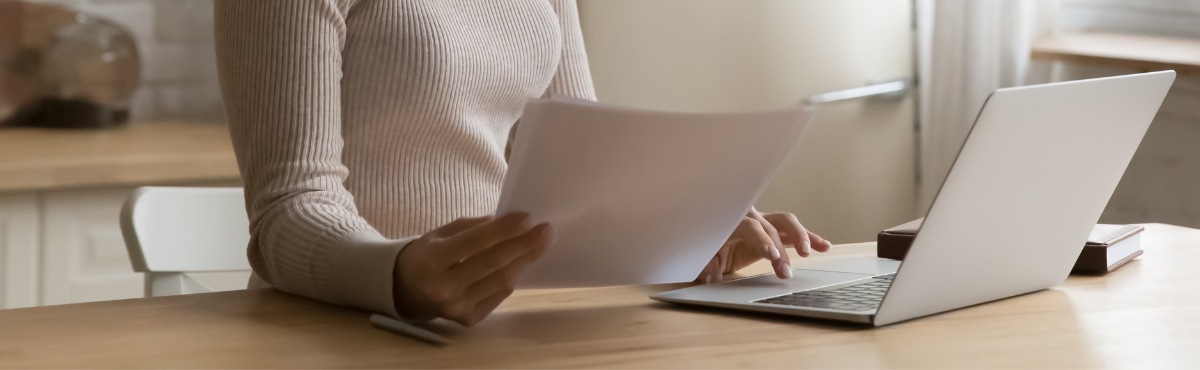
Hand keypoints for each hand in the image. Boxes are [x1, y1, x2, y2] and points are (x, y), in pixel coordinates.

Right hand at [392, 213, 552, 325]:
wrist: (405, 291)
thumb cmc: (426, 256)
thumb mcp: (440, 234)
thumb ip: (471, 227)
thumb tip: (507, 222)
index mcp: (432, 261)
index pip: (475, 242)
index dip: (504, 230)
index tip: (528, 218)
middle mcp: (443, 288)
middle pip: (493, 263)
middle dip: (524, 245)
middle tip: (546, 230)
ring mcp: (456, 308)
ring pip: (501, 281)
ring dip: (525, 260)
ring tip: (542, 243)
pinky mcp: (467, 320)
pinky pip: (498, 295)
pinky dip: (512, 276)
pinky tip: (522, 262)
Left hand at [696, 208, 830, 282]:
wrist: (708, 233)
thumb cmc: (705, 243)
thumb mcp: (701, 255)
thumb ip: (706, 264)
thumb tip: (711, 276)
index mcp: (732, 221)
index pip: (751, 228)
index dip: (763, 240)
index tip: (773, 255)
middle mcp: (751, 218)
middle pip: (772, 225)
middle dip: (782, 246)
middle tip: (787, 268)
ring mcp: (764, 222)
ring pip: (786, 222)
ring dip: (801, 235)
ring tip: (811, 251)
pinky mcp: (774, 231)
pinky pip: (793, 233)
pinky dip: (809, 238)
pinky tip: (824, 246)